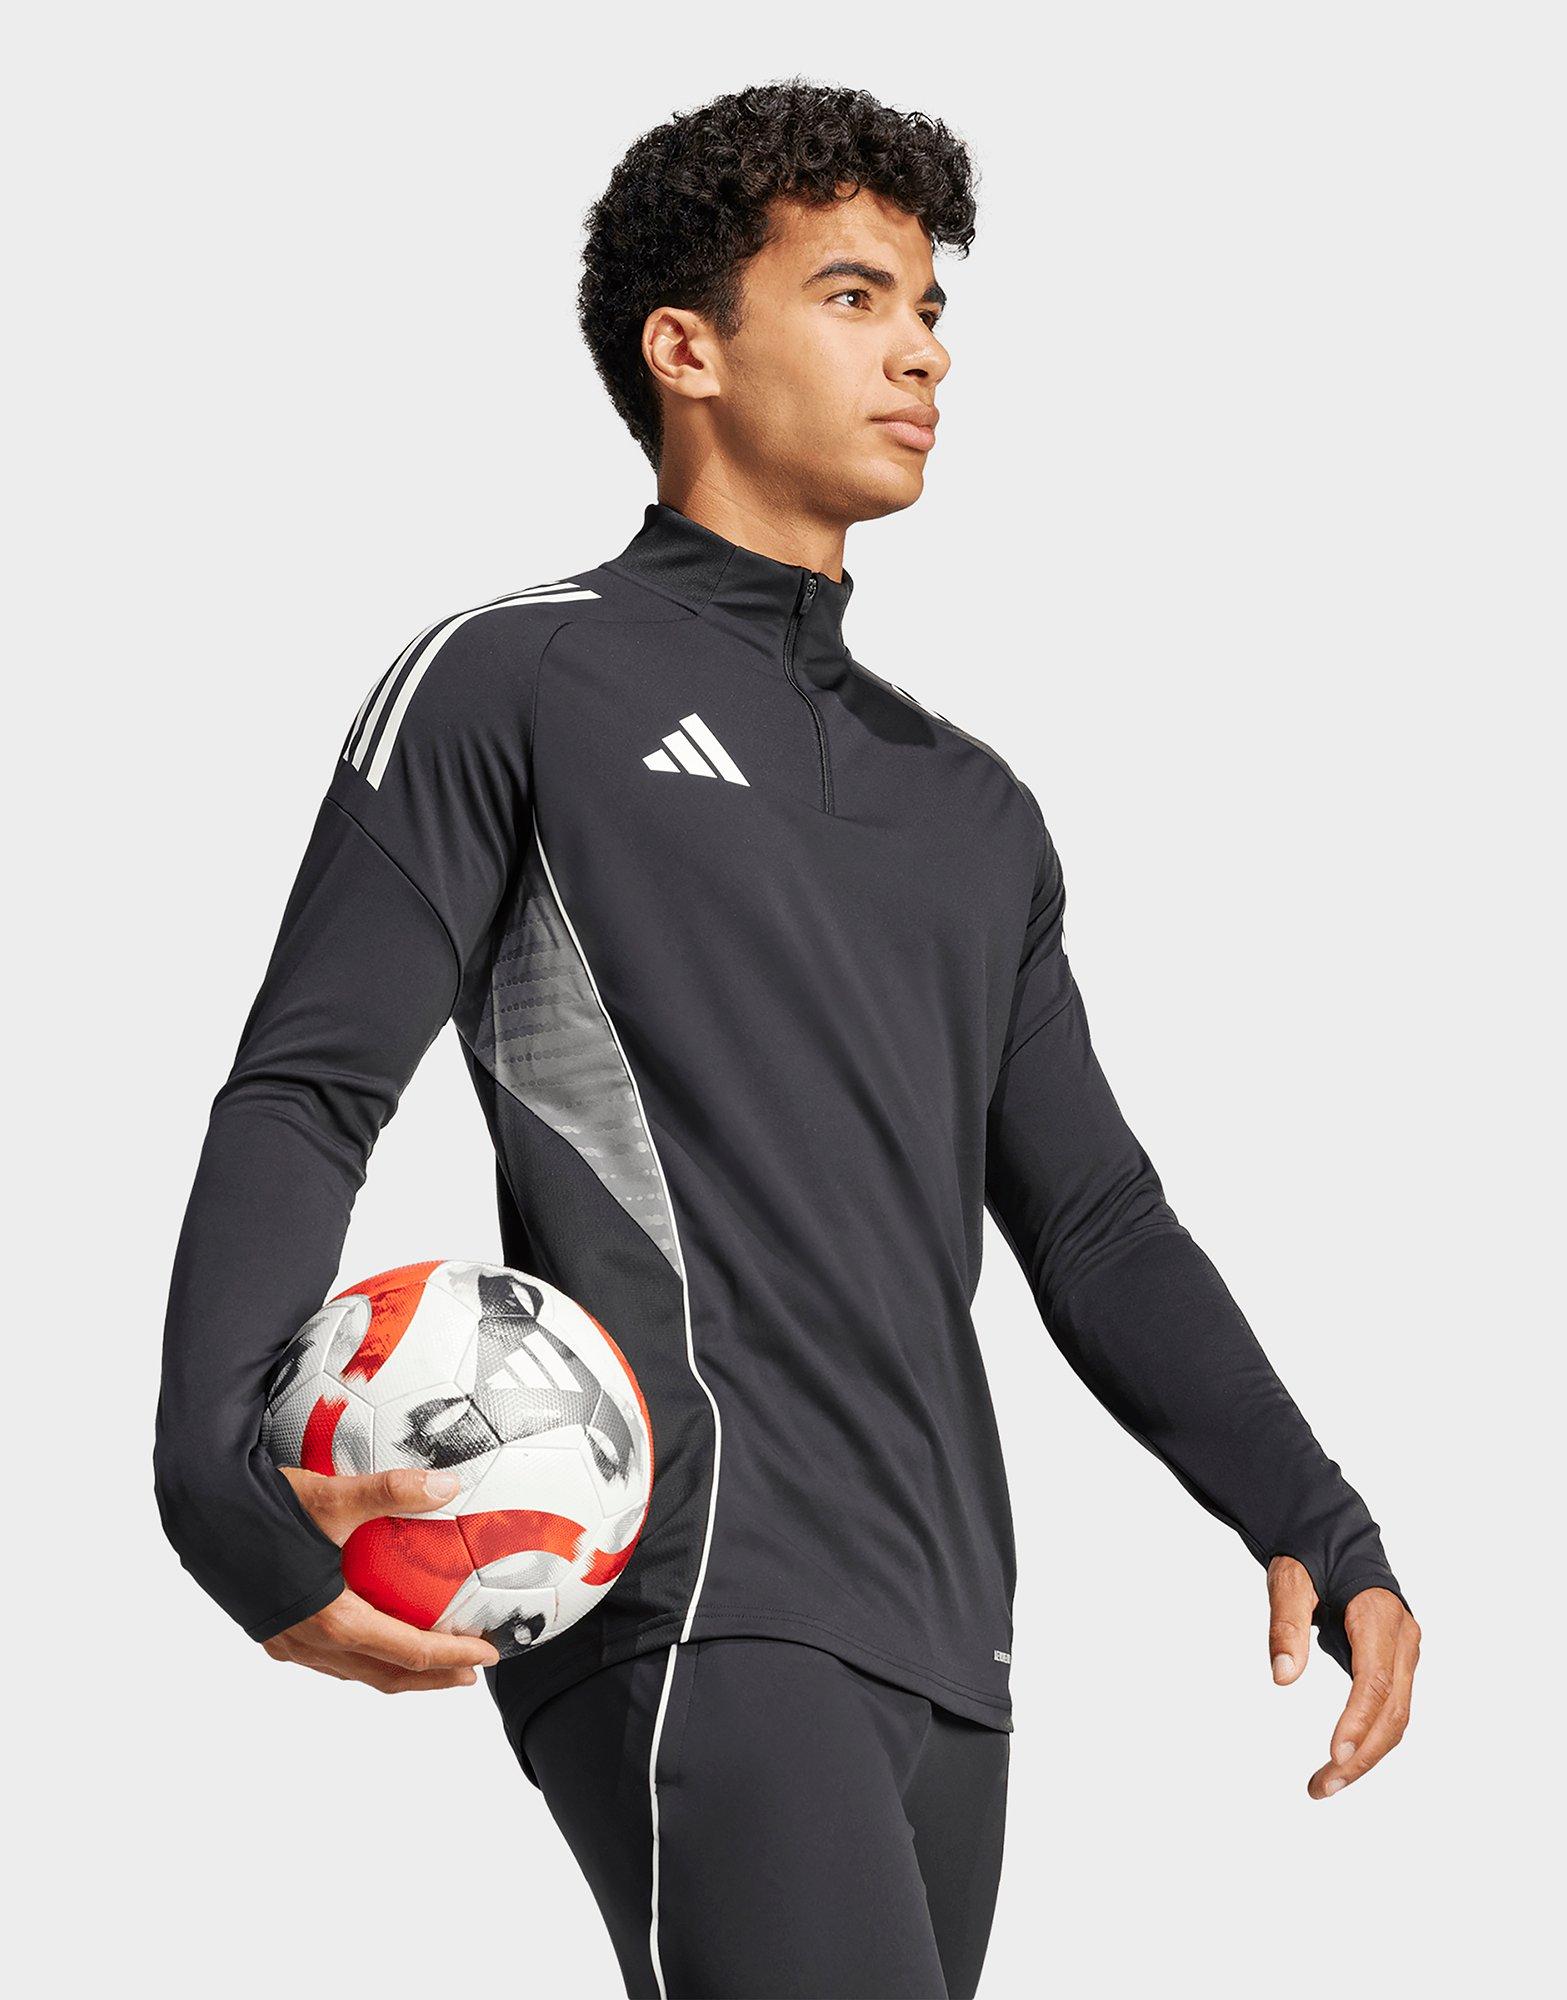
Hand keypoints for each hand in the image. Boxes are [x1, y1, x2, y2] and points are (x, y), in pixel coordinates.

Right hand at [263, 1466, 500, 1692]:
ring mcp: (286, 1641)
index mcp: (331, 1619)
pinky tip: (367, 1634)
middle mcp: (308, 1641)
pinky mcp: (270, 1629)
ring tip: (428, 1661)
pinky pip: (324, 1658)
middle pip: (383, 1674)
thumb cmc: (261, 1505)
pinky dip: (359, 1656)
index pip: (407, 1651)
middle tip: (468, 1674)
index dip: (451, 1656)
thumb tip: (448, 1484)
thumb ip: (392, 1491)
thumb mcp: (332, 1496)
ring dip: (394, 1669)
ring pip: (351, 1670)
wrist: (197, 1510)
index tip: (487, 1654)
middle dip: (430, 1677)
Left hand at [1267, 1555, 1420, 1797]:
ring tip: (1325, 1783)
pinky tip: (1343, 1760)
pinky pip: (1390, 1709)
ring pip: (1396, 1717)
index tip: (1335, 1756)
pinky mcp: (1395, 1663)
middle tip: (1321, 1787)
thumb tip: (1283, 1677)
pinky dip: (1370, 1738)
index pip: (1375, 1682)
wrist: (1335, 1533)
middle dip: (1362, 1755)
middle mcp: (1402, 1638)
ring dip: (1367, 1755)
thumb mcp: (1289, 1576)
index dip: (1358, 1723)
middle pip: (1393, 1711)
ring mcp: (1403, 1653)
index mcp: (1379, 1615)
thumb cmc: (1311, 1551)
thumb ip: (1286, 1622)